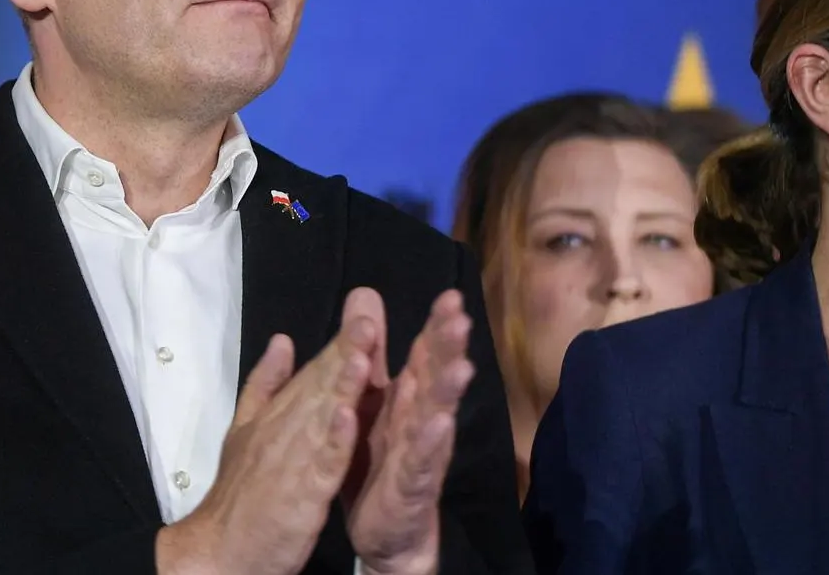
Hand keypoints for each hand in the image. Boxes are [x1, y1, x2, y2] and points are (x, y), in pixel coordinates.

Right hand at [157, 290, 382, 574]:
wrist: (218, 548)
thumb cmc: (239, 492)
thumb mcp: (247, 429)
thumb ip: (266, 384)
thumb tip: (282, 340)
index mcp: (277, 415)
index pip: (313, 374)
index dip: (340, 344)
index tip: (365, 315)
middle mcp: (283, 430)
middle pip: (318, 386)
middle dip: (345, 351)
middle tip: (369, 319)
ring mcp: (290, 462)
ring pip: (321, 417)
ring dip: (341, 384)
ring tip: (363, 353)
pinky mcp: (298, 495)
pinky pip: (319, 465)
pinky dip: (333, 441)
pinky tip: (349, 418)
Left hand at [342, 290, 475, 574]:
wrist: (385, 533)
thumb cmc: (380, 461)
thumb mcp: (370, 402)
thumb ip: (371, 353)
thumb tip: (365, 297)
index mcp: (407, 399)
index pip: (426, 355)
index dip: (438, 326)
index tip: (451, 295)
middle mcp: (421, 421)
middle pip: (438, 379)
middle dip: (450, 350)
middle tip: (462, 319)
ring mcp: (420, 454)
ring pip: (437, 418)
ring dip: (447, 392)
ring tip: (461, 367)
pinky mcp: (411, 486)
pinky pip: (419, 463)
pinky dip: (428, 444)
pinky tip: (437, 424)